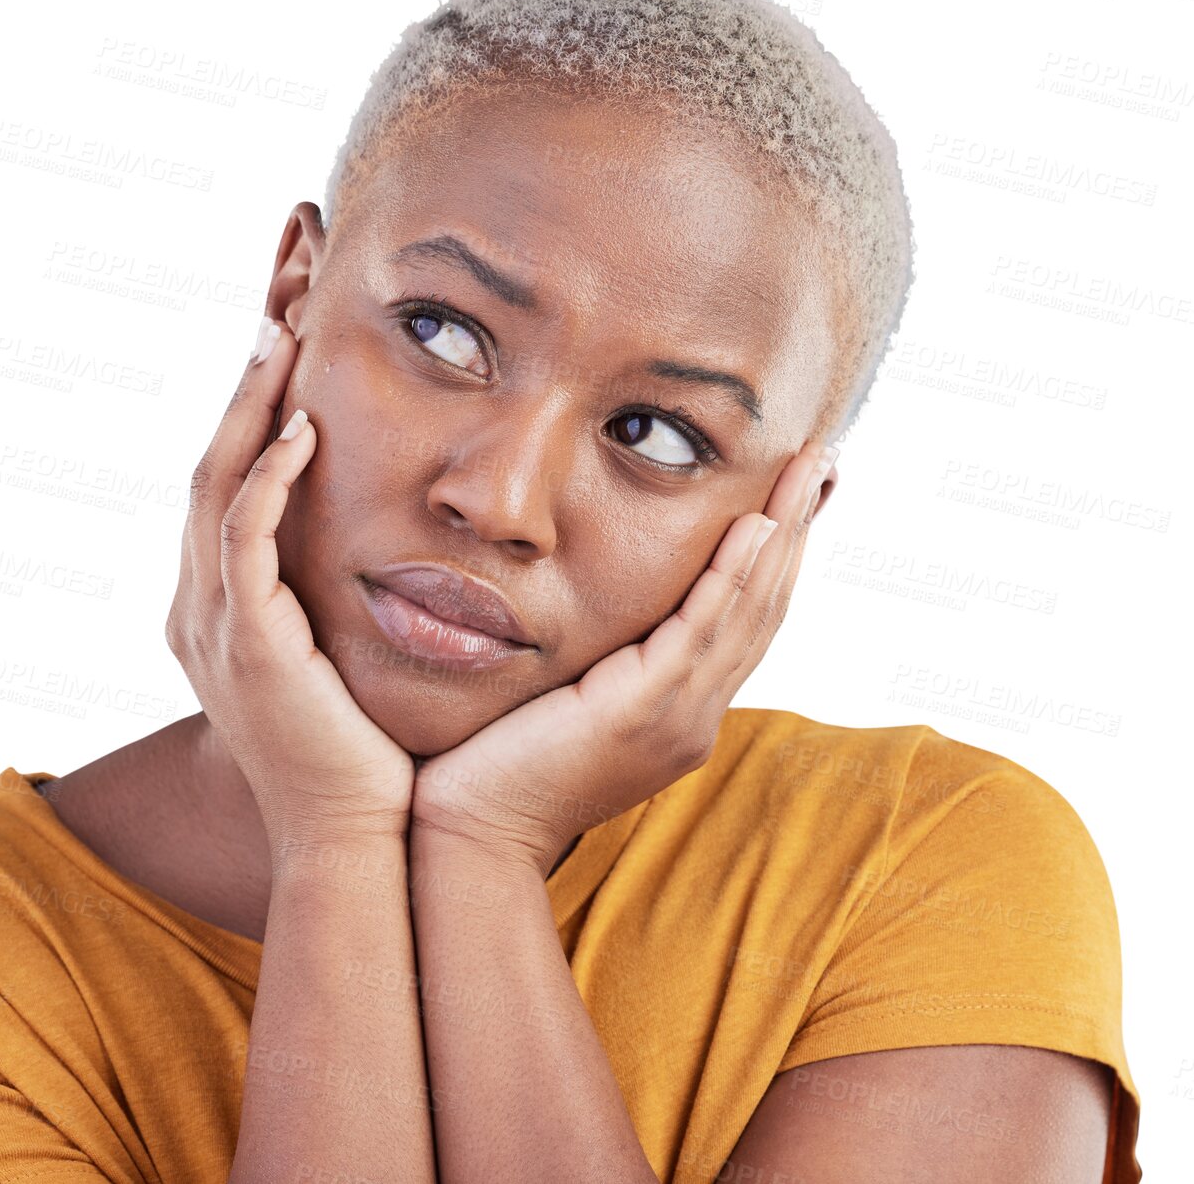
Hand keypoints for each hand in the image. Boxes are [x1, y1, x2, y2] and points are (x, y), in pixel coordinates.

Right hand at [165, 316, 414, 857]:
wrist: (352, 838)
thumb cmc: (363, 750)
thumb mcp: (339, 652)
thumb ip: (336, 591)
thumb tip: (387, 538)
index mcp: (221, 605)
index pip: (229, 480)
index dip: (251, 404)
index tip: (287, 332)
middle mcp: (201, 605)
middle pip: (210, 462)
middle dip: (243, 379)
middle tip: (275, 298)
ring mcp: (216, 624)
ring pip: (218, 486)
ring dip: (249, 405)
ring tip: (281, 329)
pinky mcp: (248, 643)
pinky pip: (245, 541)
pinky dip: (266, 480)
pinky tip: (300, 429)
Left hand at [410, 440, 839, 875]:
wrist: (474, 834)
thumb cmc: (499, 767)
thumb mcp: (567, 703)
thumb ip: (600, 664)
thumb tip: (599, 616)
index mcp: (680, 715)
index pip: (743, 622)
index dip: (775, 557)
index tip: (795, 496)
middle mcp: (694, 718)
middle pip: (763, 608)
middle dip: (795, 530)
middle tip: (821, 460)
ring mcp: (676, 719)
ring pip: (746, 612)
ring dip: (781, 534)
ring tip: (805, 469)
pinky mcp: (642, 713)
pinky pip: (700, 631)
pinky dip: (731, 576)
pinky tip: (756, 527)